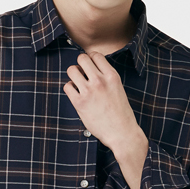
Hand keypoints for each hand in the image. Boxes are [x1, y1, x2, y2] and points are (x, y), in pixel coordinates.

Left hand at [62, 40, 148, 188]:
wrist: (122, 133)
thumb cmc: (121, 113)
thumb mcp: (118, 88)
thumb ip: (106, 77)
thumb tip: (91, 68)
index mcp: (112, 76)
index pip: (95, 54)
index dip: (91, 59)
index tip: (90, 67)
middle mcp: (100, 80)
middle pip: (81, 58)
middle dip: (80, 64)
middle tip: (82, 74)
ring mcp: (89, 91)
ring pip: (71, 70)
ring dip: (73, 76)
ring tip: (78, 84)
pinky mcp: (80, 103)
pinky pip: (67, 86)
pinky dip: (70, 89)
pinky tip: (76, 95)